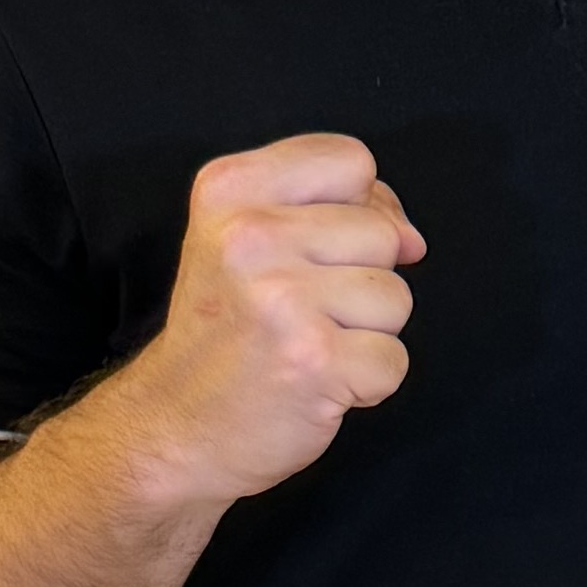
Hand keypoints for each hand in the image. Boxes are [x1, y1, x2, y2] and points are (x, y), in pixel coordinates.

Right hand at [129, 133, 420, 500]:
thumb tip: (412, 237)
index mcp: (229, 188)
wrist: (174, 427)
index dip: (359, 206)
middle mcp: (250, 235)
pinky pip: (394, 360)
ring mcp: (282, 300)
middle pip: (382, 232)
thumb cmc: (223, 333)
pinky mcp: (314, 361)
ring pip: (396, 297)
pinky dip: (367, 383)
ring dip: (366, 333)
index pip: (351, 159)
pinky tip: (318, 383)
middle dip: (361, 278)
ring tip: (308, 346)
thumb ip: (333, 210)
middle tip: (301, 312)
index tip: (322, 249)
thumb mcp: (247, 239)